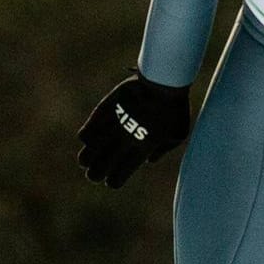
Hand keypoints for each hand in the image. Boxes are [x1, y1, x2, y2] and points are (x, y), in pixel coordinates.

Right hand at [76, 72, 191, 187]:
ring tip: (85, 161)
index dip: (113, 181)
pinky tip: (87, 139)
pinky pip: (88, 129)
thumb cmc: (174, 109)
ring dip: (86, 158)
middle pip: (101, 166)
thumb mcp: (178, 133)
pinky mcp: (105, 110)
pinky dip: (86, 136)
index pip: (120, 174)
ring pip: (90, 150)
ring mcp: (114, 125)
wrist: (163, 81)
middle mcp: (125, 139)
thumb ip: (163, 150)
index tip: (111, 181)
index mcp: (143, 148)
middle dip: (95, 174)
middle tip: (93, 175)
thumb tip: (148, 160)